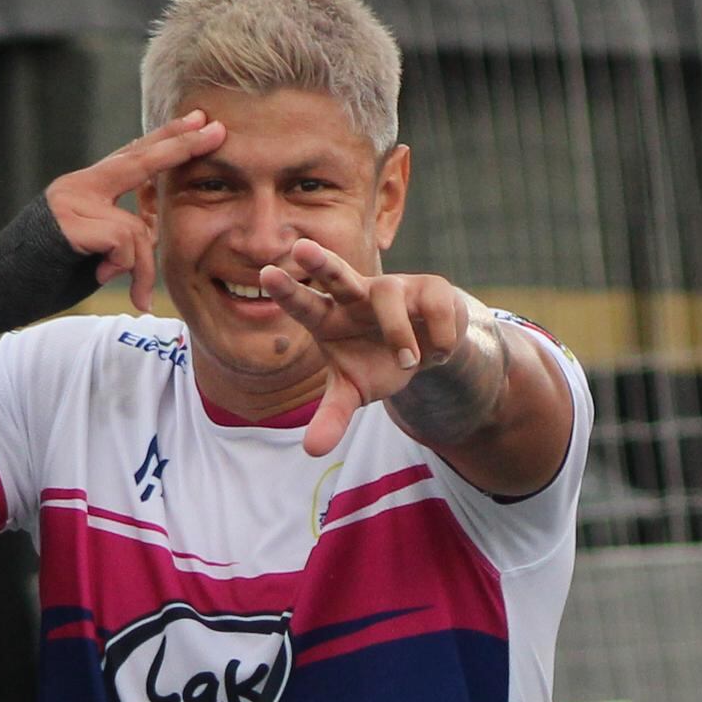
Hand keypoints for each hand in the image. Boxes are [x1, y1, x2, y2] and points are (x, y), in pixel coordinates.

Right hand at [45, 112, 228, 311]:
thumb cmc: (45, 275)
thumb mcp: (94, 249)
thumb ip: (121, 231)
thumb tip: (151, 228)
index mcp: (85, 188)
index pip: (132, 157)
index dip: (166, 140)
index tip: (197, 122)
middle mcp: (78, 186)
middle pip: (140, 160)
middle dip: (182, 146)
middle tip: (216, 130)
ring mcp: (71, 201)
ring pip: (137, 228)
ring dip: (143, 268)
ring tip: (139, 296)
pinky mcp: (69, 222)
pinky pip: (123, 243)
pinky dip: (125, 268)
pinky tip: (100, 276)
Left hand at [261, 239, 483, 456]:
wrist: (429, 350)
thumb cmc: (378, 363)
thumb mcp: (355, 392)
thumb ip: (332, 416)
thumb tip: (311, 451)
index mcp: (330, 317)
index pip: (304, 304)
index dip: (287, 291)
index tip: (264, 275)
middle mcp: (357, 295)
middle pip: (337, 274)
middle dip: (320, 262)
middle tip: (301, 249)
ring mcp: (394, 287)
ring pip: (389, 298)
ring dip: (399, 335)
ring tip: (408, 362)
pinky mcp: (431, 288)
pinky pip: (433, 308)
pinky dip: (437, 338)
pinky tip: (437, 352)